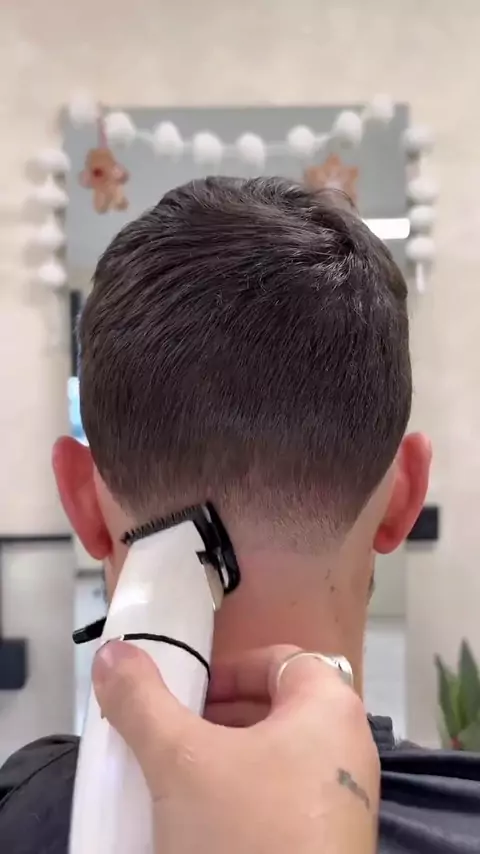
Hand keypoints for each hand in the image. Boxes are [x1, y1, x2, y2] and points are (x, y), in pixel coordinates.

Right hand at [93, 643, 379, 853]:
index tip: (185, 693)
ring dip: (229, 757)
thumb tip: (113, 654)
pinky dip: (247, 797)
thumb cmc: (246, 833)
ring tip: (181, 780)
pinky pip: (288, 799)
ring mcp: (346, 803)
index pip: (281, 659)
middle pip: (279, 706)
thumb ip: (141, 701)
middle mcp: (350, 749)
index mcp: (330, 709)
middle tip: (174, 734)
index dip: (229, 667)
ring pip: (281, 756)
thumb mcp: (179, 761)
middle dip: (220, 715)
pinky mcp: (333, 846)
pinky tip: (206, 825)